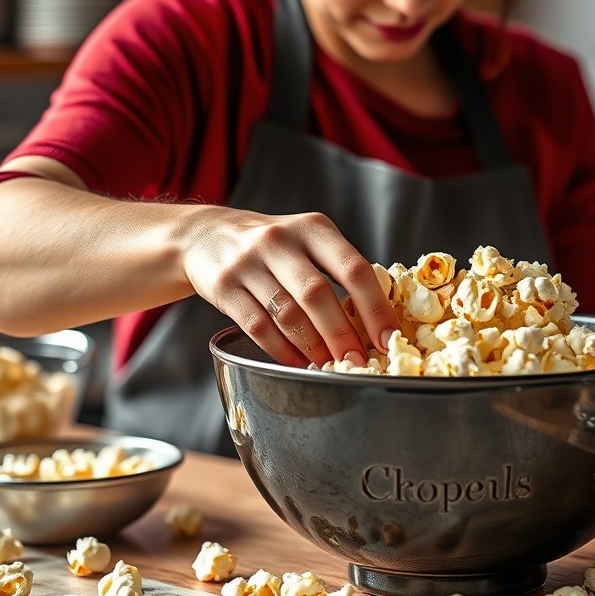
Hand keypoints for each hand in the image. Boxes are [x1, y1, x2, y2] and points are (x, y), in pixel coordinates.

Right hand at [183, 207, 399, 367]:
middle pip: (317, 294)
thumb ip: (338, 269)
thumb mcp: (308, 239)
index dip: (375, 308)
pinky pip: (257, 326)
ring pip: (287, 313)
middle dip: (342, 335)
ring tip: (329, 367)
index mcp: (313, 228)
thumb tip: (378, 322)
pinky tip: (296, 364)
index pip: (353, 268)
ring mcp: (248, 262)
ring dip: (313, 347)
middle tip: (358, 362)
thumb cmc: (272, 246)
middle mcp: (280, 240)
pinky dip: (281, 351)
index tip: (388, 340)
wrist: (206, 235)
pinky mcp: (223, 285)